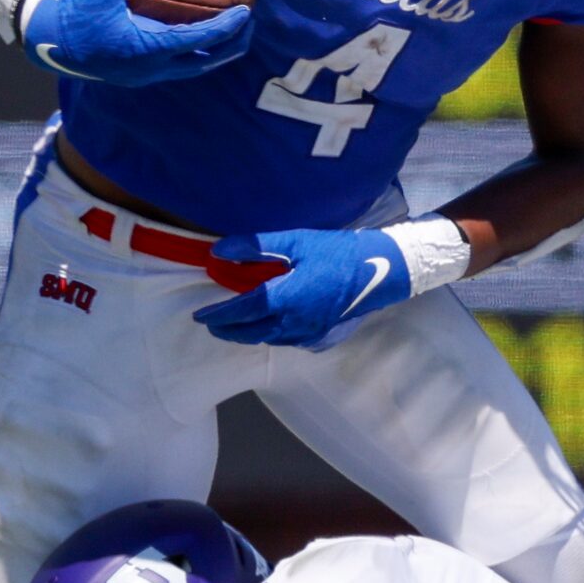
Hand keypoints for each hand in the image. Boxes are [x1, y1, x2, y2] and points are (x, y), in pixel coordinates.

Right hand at [23, 0, 252, 85]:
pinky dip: (194, 52)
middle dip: (231, 45)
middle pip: (206, 62)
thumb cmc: (74, 14)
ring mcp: (148, 75)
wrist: (50, 45)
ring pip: (193, 68)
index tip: (245, 11)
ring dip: (215, 52)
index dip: (225, 27)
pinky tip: (198, 34)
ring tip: (232, 32)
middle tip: (248, 23)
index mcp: (148, 47)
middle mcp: (153, 68)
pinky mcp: (140, 75)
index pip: (199, 39)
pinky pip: (177, 65)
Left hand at [194, 227, 410, 349]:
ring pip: (269, 339)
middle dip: (228, 330)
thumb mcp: (295, 241)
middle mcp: (293, 323)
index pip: (240, 312)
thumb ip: (254, 246)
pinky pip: (288, 341)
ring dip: (250, 334)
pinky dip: (272, 335)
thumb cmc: (338, 252)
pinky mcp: (322, 337)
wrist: (383, 272)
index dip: (217, 315)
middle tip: (213, 324)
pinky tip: (272, 326)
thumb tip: (218, 252)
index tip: (200, 315)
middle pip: (250, 333)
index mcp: (283, 299)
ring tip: (239, 324)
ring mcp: (309, 334)